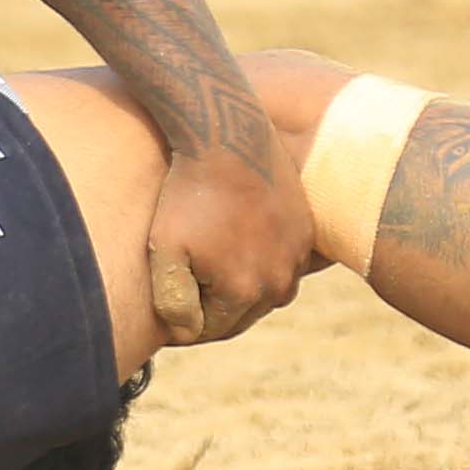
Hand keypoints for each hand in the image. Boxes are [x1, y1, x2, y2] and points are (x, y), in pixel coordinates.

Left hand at [140, 144, 305, 349]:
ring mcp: (298, 258)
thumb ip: (172, 302)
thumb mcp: (164, 249)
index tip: (169, 297)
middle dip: (211, 307)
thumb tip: (187, 332)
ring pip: (263, 292)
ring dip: (239, 285)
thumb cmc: (187, 192)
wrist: (228, 137)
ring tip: (212, 257)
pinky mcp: (306, 233)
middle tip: (187, 279)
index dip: (183, 319)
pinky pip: (281, 264)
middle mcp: (279, 283)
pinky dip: (261, 261)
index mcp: (244, 293)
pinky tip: (236, 239)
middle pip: (238, 316)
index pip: (208, 330)